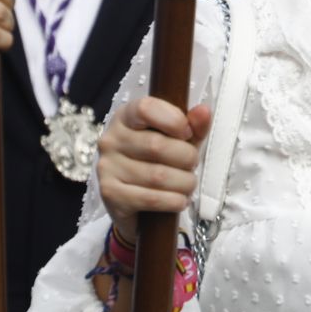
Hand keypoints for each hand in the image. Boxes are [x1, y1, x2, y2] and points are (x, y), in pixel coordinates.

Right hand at [97, 96, 212, 240]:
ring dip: (184, 183)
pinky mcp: (110, 194)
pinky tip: (179, 200)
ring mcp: (107, 167)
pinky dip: (174, 201)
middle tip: (192, 165)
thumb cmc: (160, 162)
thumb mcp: (180, 140)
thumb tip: (203, 111)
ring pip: (158, 176)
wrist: (137, 203)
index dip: (174, 120)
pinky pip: (150, 199)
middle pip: (157, 145)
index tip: (187, 133)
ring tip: (188, 185)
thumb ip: (194, 125)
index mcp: (126, 117)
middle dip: (186, 158)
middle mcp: (111, 140)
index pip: (146, 108)